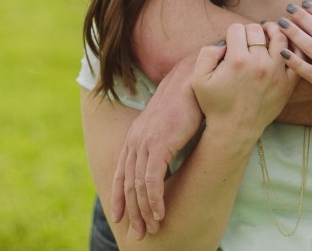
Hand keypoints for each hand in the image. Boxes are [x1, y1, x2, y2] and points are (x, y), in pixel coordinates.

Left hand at [110, 55, 202, 238]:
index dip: (120, 196)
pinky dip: (154, 200)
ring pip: (138, 186)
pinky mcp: (158, 145)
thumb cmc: (186, 99)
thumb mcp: (169, 124)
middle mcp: (135, 140)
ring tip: (152, 227)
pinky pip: (152, 181)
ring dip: (145, 211)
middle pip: (128, 184)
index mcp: (136, 136)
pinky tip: (160, 213)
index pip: (122, 171)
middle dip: (132, 211)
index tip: (121, 216)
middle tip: (140, 232)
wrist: (192, 79)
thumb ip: (163, 140)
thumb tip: (167, 156)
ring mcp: (145, 142)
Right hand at [193, 22, 295, 139]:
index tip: (231, 41)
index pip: (237, 28)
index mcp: (236, 60)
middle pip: (257, 30)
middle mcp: (258, 63)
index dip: (232, 32)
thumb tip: (224, 41)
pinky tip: (285, 44)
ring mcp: (276, 73)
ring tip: (267, 32)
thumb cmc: (215, 104)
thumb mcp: (198, 79)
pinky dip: (293, 47)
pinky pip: (297, 58)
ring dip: (272, 31)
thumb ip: (206, 53)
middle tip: (247, 38)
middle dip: (249, 31)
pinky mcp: (287, 83)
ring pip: (279, 37)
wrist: (235, 129)